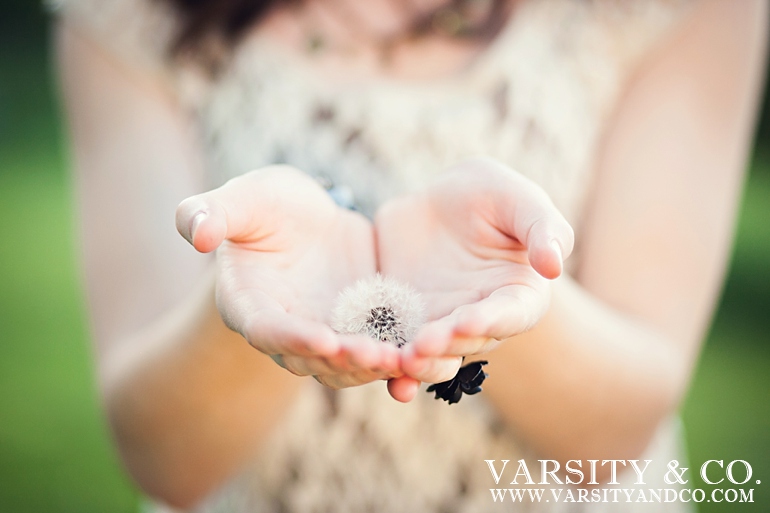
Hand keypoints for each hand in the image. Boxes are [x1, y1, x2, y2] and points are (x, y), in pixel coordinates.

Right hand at [176, 166, 403, 392]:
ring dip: (377, 366)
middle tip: (380, 356)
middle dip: (346, 360)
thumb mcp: (243, 200)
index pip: (266, 330)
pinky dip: (403, 357)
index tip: (323, 338)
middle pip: (314, 358)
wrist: (306, 218)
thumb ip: (211, 213)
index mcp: (250, 305)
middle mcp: (287, 332)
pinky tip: (432, 355)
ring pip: (350, 365)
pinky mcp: (361, 331)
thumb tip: (193, 233)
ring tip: (409, 358)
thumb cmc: (265, 207)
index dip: (293, 338)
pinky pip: (381, 351)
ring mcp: (326, 335)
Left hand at [376, 158, 573, 385]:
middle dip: (445, 347)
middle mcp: (481, 320)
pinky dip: (385, 363)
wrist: (440, 201)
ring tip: (399, 362)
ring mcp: (442, 326)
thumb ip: (542, 228)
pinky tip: (365, 365)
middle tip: (422, 346)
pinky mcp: (405, 324)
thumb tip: (554, 267)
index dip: (492, 320)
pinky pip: (395, 347)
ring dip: (417, 364)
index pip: (511, 314)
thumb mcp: (519, 199)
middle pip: (466, 343)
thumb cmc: (492, 196)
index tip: (470, 321)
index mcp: (518, 294)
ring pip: (431, 355)